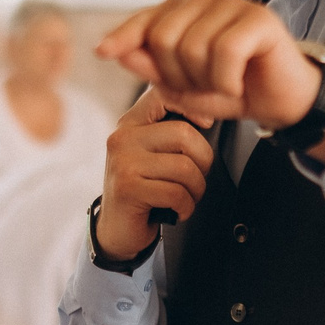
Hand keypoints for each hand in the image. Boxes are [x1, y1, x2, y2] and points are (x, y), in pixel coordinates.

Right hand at [94, 89, 216, 258]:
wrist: (117, 229)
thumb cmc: (144, 189)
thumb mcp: (152, 153)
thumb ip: (171, 131)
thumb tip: (207, 113)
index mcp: (130, 124)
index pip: (163, 94)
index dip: (192, 105)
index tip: (206, 123)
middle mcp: (122, 138)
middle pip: (184, 134)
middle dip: (203, 162)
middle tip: (196, 179)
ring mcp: (123, 163)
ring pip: (184, 167)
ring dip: (196, 190)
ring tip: (186, 197)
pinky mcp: (128, 189)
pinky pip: (175, 193)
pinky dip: (185, 206)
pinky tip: (177, 210)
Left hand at [97, 0, 324, 130]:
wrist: (283, 102)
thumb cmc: (233, 88)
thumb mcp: (184, 86)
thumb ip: (151, 67)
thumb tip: (114, 52)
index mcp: (188, 10)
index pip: (146, 19)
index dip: (124, 37)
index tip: (102, 52)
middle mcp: (208, 0)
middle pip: (164, 38)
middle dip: (177, 77)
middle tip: (203, 89)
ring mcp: (234, 5)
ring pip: (192, 48)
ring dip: (206, 83)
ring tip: (224, 87)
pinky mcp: (259, 19)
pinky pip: (224, 52)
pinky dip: (227, 81)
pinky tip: (238, 85)